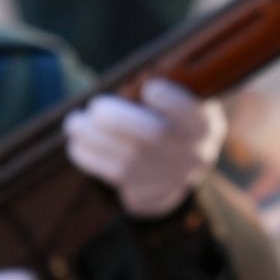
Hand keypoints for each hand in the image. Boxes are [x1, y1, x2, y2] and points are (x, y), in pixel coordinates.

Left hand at [64, 78, 226, 218]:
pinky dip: (92, 161)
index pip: (194, 115)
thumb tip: (127, 84)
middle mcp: (194, 155)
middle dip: (115, 120)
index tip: (150, 88)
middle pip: (153, 138)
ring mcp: (173, 179)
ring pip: (128, 163)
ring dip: (92, 142)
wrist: (180, 159)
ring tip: (75, 125)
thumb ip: (162, 85)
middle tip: (91, 108)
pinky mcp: (152, 196)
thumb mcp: (179, 95)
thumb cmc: (171, 112)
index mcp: (204, 124)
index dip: (173, 103)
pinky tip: (78, 147)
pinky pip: (116, 180)